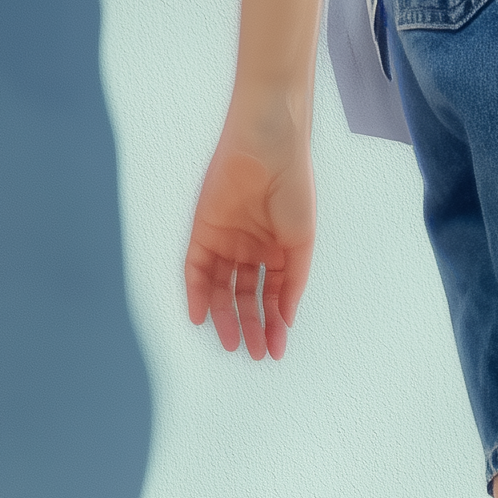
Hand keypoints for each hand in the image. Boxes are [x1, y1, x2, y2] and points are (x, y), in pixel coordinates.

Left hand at [184, 102, 315, 360]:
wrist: (270, 145)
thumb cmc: (294, 187)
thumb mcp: (301, 243)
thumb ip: (292, 282)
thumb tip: (286, 319)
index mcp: (276, 251)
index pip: (271, 296)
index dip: (274, 325)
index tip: (275, 351)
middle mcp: (250, 249)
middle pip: (245, 297)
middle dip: (250, 326)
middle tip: (253, 352)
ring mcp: (226, 240)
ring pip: (221, 288)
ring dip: (225, 316)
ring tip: (233, 342)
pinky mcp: (203, 229)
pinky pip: (196, 268)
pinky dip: (196, 293)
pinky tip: (200, 317)